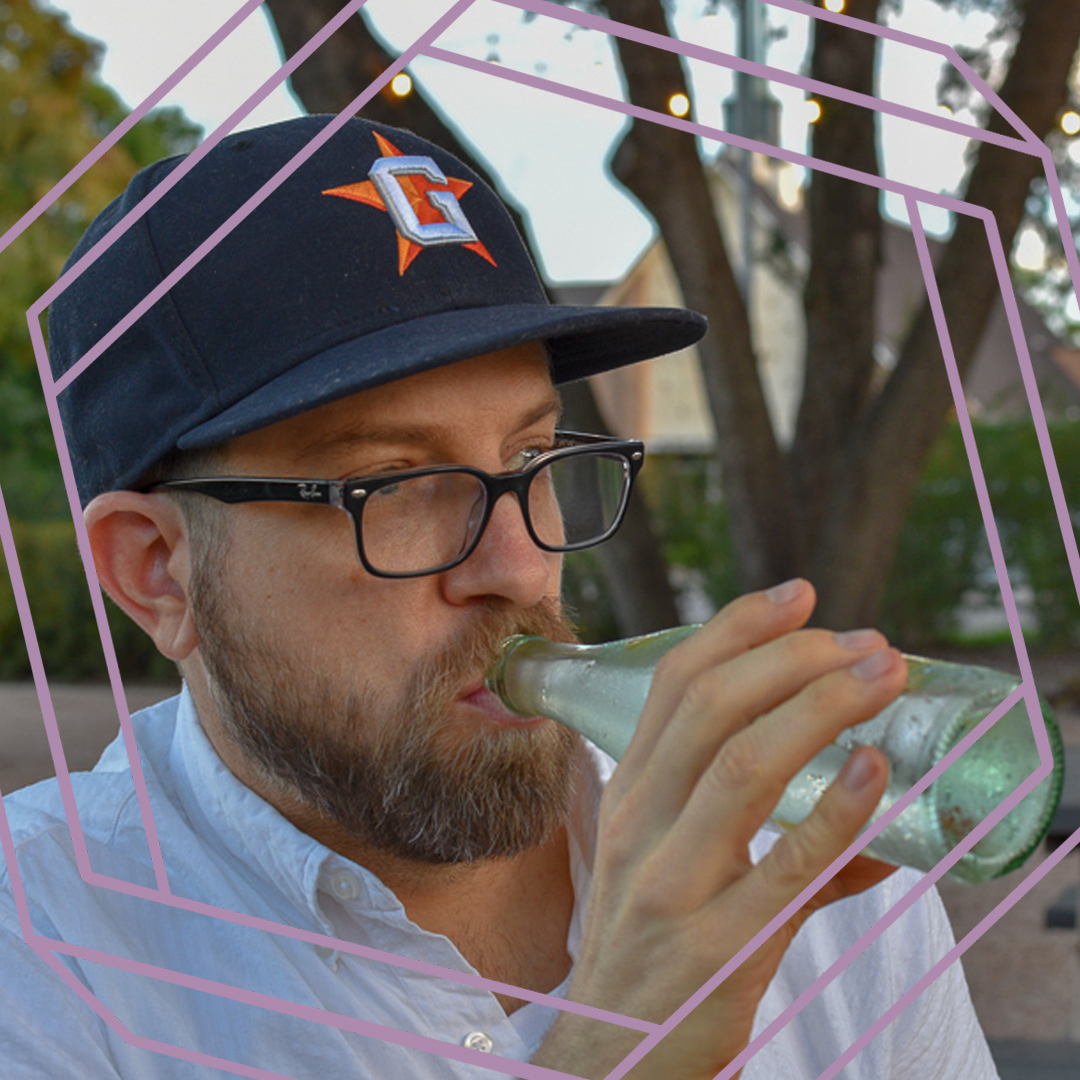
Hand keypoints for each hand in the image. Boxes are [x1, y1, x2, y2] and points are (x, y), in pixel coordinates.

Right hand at [530, 579, 905, 1078]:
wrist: (609, 1059)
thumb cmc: (649, 953)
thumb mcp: (667, 868)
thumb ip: (750, 818)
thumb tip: (859, 795)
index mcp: (629, 794)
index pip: (674, 684)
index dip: (736, 628)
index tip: (797, 594)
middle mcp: (642, 824)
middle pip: (710, 708)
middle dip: (793, 657)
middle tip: (867, 641)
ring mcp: (675, 884)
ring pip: (743, 767)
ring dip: (821, 707)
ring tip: (883, 678)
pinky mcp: (721, 945)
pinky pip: (785, 867)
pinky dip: (837, 811)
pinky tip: (876, 769)